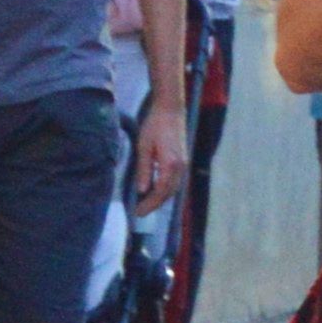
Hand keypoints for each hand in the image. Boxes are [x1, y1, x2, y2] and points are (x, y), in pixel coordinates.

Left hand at [131, 100, 188, 214]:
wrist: (170, 110)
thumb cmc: (155, 125)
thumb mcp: (144, 147)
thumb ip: (144, 170)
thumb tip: (142, 190)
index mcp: (171, 164)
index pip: (160, 191)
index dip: (149, 204)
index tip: (137, 212)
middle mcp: (181, 167)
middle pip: (169, 193)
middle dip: (155, 204)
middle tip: (140, 212)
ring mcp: (184, 164)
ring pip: (173, 188)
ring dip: (161, 198)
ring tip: (146, 204)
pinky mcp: (183, 161)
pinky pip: (175, 181)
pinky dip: (166, 189)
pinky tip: (156, 190)